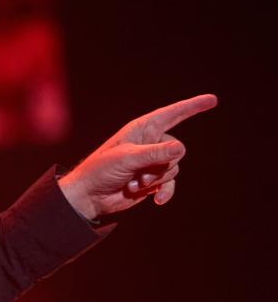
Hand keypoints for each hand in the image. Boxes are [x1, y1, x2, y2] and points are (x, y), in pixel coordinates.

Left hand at [58, 94, 217, 220]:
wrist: (89, 196)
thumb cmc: (101, 170)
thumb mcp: (127, 159)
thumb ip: (154, 153)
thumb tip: (181, 149)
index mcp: (142, 129)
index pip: (173, 114)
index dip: (192, 106)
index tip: (212, 100)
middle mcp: (150, 143)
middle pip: (177, 150)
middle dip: (161, 166)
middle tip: (138, 176)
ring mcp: (152, 162)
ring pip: (174, 168)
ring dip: (156, 180)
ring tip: (134, 184)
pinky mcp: (152, 180)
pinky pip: (170, 183)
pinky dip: (165, 192)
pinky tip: (157, 201)